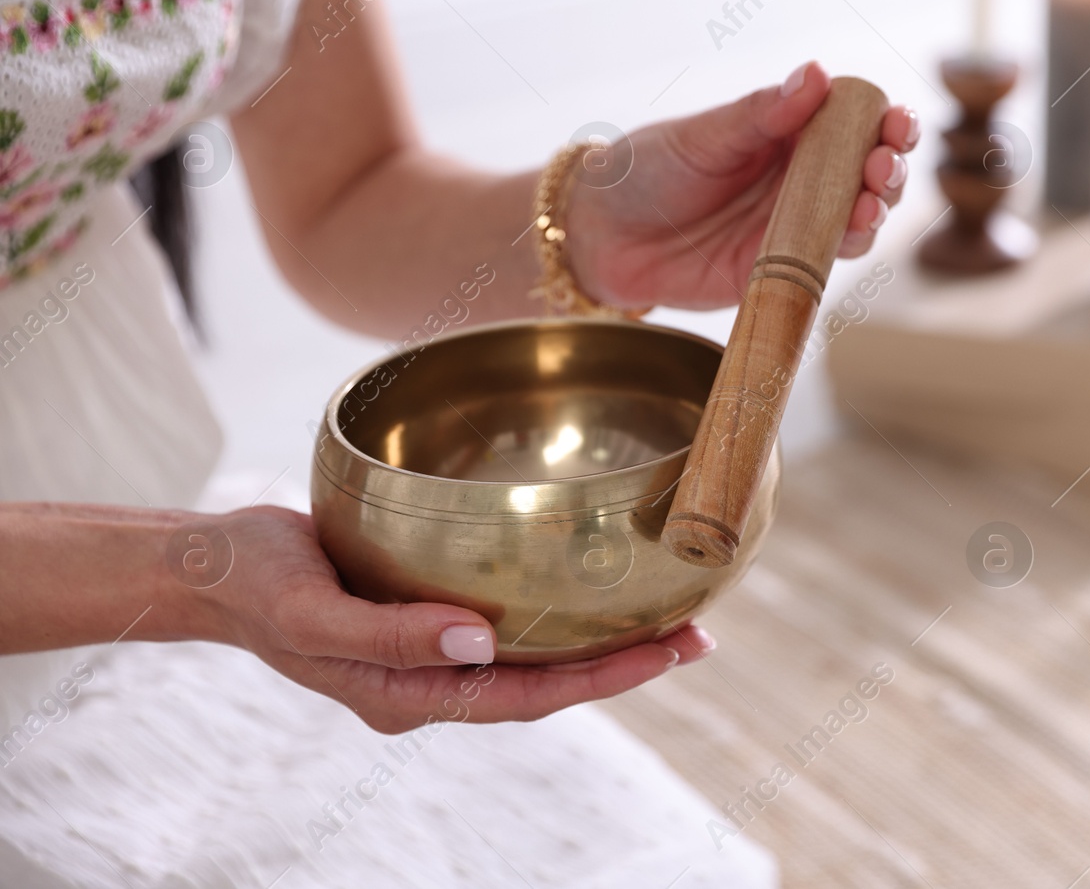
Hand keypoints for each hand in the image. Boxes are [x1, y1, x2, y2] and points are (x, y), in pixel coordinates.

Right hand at [191, 507, 712, 733]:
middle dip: (623, 662)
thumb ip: (392, 635)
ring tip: (667, 614)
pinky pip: (507, 619)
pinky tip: (585, 583)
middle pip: (546, 680)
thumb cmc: (257, 588)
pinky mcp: (428, 612)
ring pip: (534, 652)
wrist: (214, 569)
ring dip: (598, 636)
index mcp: (413, 696)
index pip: (529, 696)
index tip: (670, 653)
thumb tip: (479, 642)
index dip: (603, 679)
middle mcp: (434, 679)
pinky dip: (554, 607)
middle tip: (699, 634)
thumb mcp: (314, 613)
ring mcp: (433, 650)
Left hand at [563, 61, 919, 310]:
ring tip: (871, 201)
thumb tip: (815, 74)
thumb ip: (760, 114)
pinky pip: (828, 259)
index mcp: (790, 130)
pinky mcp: (784, 268)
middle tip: (884, 166)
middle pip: (871, 169)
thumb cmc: (647, 171)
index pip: (855, 119)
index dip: (886, 120)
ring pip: (861, 215)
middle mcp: (803, 176)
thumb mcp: (702, 136)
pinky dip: (848, 247)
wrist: (602, 238)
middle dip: (891, 165)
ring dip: (878, 207)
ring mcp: (797, 223)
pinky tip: (851, 233)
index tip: (895, 121)